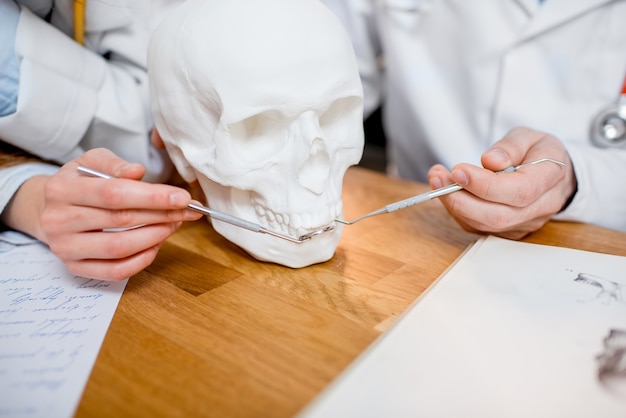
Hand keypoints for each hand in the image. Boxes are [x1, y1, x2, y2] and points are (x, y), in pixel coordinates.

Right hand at [2, 148, 201, 280]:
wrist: (50, 209)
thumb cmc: (79, 182)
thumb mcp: (91, 161)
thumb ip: (115, 164)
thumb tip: (138, 171)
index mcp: (61, 189)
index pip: (113, 193)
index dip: (152, 197)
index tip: (183, 198)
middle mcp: (58, 220)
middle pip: (120, 220)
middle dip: (161, 215)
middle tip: (187, 211)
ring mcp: (65, 248)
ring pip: (119, 248)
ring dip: (155, 236)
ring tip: (173, 223)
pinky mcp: (75, 268)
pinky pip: (116, 271)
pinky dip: (143, 259)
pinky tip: (157, 243)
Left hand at [427, 127, 576, 238]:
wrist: (553, 174)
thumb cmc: (539, 152)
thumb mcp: (528, 136)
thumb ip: (510, 146)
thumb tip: (490, 162)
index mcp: (550, 178)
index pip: (519, 191)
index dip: (485, 185)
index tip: (458, 170)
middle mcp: (541, 207)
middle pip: (498, 216)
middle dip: (461, 199)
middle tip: (438, 177)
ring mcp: (524, 223)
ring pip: (485, 225)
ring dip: (454, 205)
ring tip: (437, 180)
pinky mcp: (508, 231)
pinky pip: (478, 227)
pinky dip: (457, 211)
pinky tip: (446, 192)